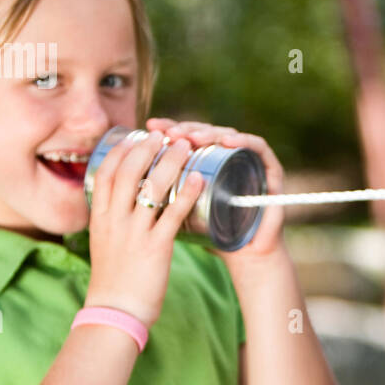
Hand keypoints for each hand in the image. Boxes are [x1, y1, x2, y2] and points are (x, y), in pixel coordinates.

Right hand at [82, 129, 204, 327]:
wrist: (115, 312)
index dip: (123, 150)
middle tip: (166, 135)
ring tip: (186, 147)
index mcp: (100, 218)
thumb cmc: (114, 279)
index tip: (137, 137)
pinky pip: (174, 214)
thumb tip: (126, 201)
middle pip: (129, 172)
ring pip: (152, 187)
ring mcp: (134, 233)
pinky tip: (200, 179)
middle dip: (148, 148)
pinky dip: (188, 194)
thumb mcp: (105, 242)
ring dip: (171, 163)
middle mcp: (114, 220)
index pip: (106, 173)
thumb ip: (114, 220)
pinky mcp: (155, 248)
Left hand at [144, 117, 285, 261]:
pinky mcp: (270, 169)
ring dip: (209, 133)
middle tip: (166, 132)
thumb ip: (157, 199)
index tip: (146, 128)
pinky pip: (258, 148)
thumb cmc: (212, 236)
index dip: (167, 129)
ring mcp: (249, 160)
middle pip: (206, 132)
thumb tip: (113, 189)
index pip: (187, 137)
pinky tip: (225, 141)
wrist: (245, 256)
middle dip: (184, 129)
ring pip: (228, 135)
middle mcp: (228, 156)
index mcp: (207, 162)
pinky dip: (244, 141)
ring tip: (189, 138)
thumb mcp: (177, 215)